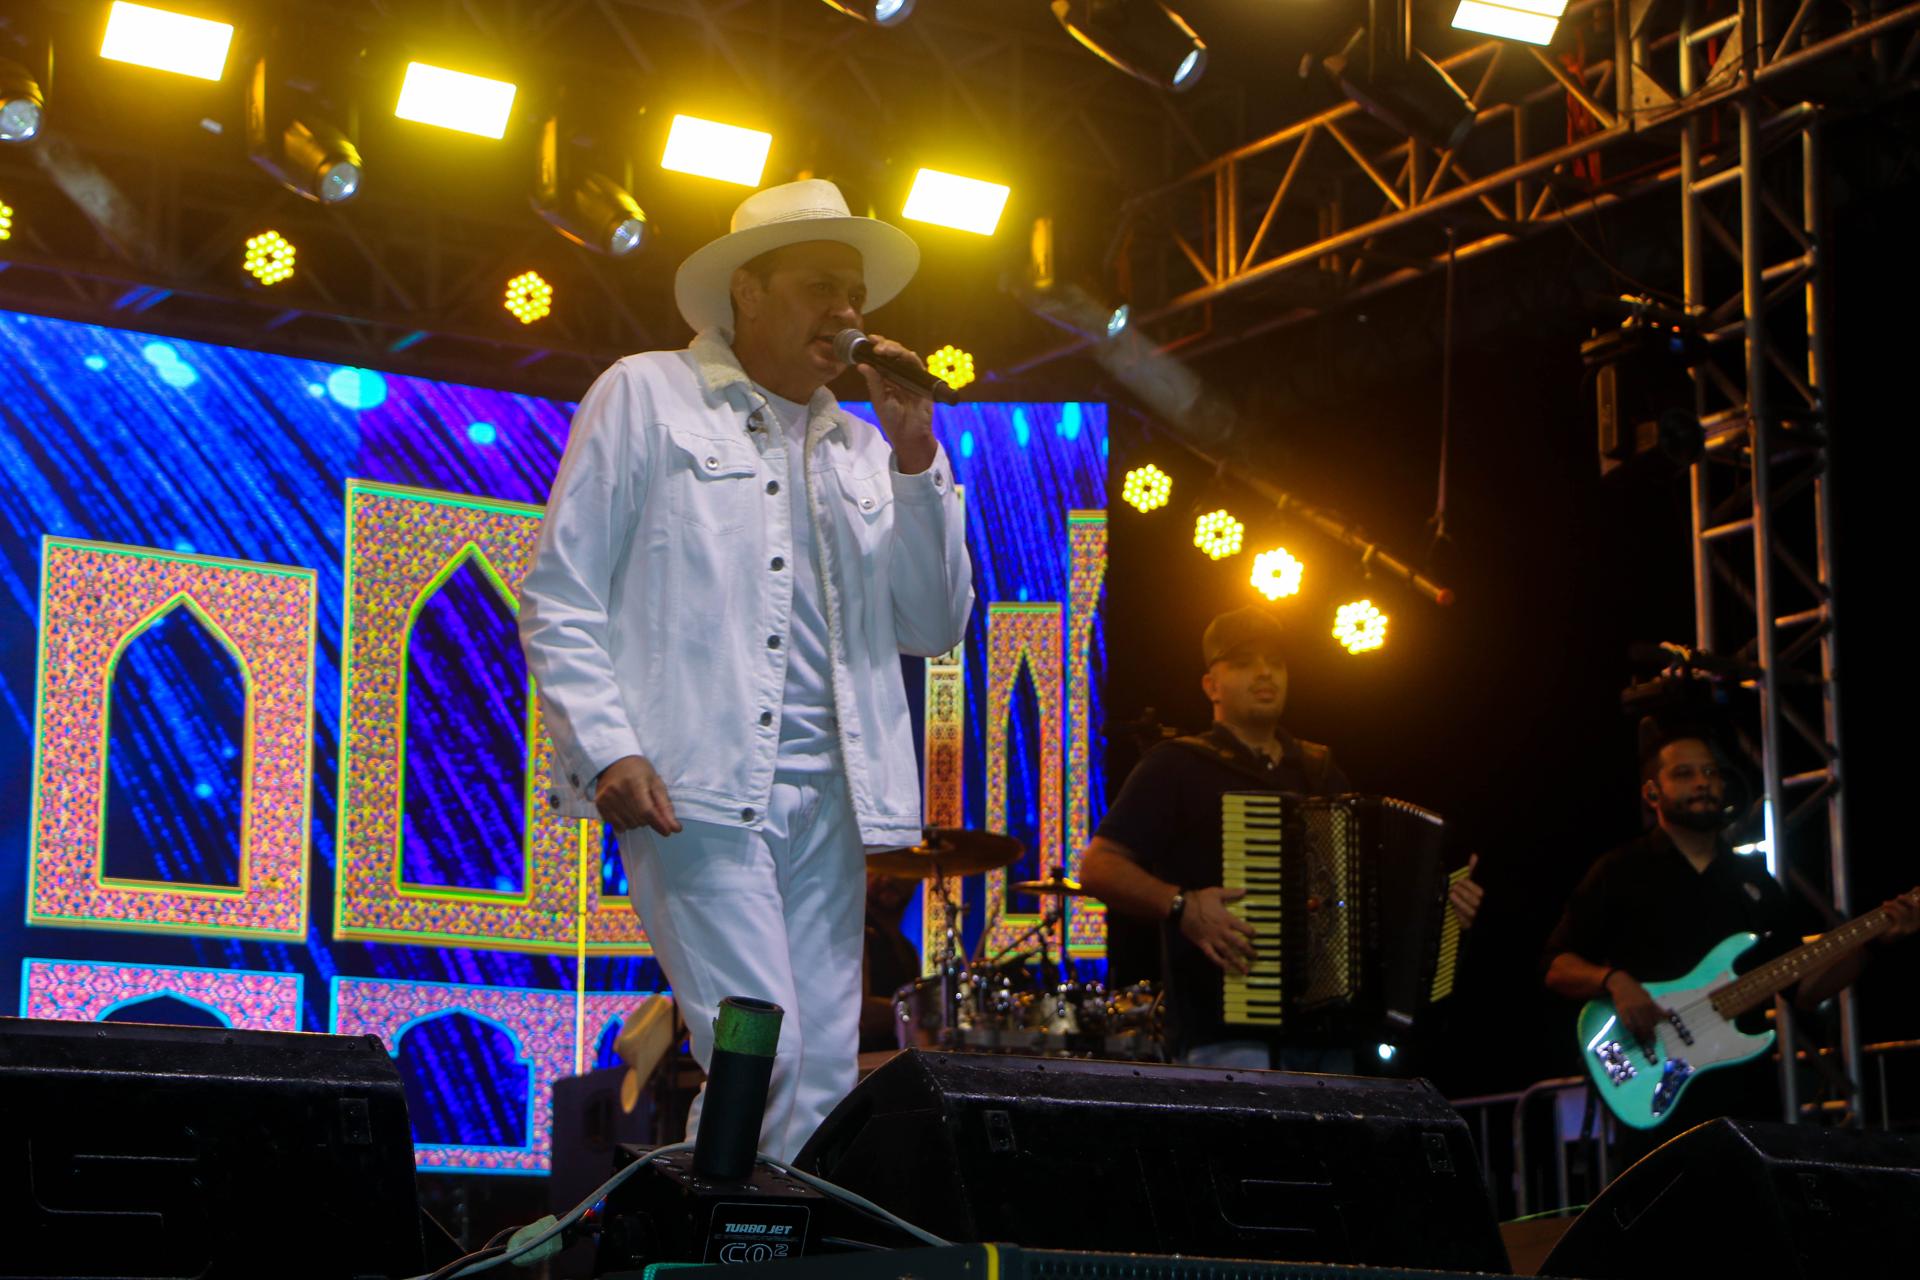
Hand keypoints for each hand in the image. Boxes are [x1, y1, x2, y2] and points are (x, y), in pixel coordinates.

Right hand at [595, 755, 680, 835]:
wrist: (615, 761)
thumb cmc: (639, 772)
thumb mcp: (656, 784)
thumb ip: (665, 807)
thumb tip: (675, 829)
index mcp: (635, 783)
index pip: (647, 811)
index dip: (659, 824)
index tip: (667, 831)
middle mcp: (618, 790)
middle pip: (638, 820)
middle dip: (648, 819)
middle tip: (647, 806)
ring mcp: (606, 798)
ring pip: (628, 825)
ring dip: (636, 822)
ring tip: (635, 807)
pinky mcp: (599, 804)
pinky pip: (615, 826)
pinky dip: (624, 824)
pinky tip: (625, 812)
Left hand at [856, 333, 936, 468]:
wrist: (908, 435)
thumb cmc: (893, 420)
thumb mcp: (879, 400)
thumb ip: (873, 382)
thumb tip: (861, 365)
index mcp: (888, 378)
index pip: (883, 358)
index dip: (877, 347)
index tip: (869, 340)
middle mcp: (900, 374)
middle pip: (895, 353)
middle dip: (885, 345)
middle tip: (875, 344)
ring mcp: (912, 377)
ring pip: (906, 356)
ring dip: (896, 349)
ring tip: (883, 349)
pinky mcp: (924, 382)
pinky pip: (918, 367)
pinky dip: (911, 359)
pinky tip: (904, 355)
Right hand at [1180, 886, 1258, 974]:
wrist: (1182, 907)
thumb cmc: (1200, 899)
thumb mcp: (1217, 893)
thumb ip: (1231, 893)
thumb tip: (1245, 890)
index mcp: (1227, 919)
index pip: (1244, 928)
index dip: (1252, 933)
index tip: (1255, 936)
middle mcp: (1222, 931)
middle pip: (1239, 944)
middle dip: (1249, 951)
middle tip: (1255, 957)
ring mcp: (1213, 939)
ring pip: (1228, 953)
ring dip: (1237, 962)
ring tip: (1245, 970)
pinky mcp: (1203, 944)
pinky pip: (1212, 956)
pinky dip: (1219, 963)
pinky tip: (1226, 968)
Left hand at [1449, 854, 1483, 929]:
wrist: (1472, 915)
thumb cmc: (1471, 896)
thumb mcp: (1472, 883)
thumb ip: (1473, 870)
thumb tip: (1474, 856)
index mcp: (1486, 897)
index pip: (1480, 892)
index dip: (1469, 886)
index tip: (1460, 880)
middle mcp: (1483, 908)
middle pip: (1476, 901)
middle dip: (1464, 893)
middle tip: (1454, 886)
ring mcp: (1477, 918)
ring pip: (1471, 911)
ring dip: (1459, 902)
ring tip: (1451, 894)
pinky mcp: (1470, 926)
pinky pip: (1465, 921)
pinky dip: (1458, 913)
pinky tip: (1453, 907)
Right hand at [1604, 970, 1665, 1050]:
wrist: (1621, 983)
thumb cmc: (1636, 990)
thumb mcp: (1648, 996)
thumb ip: (1655, 1007)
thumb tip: (1665, 1016)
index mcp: (1649, 1004)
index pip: (1655, 1020)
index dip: (1655, 1029)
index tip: (1655, 1036)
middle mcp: (1641, 1008)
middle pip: (1647, 1024)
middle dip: (1649, 1035)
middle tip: (1651, 1042)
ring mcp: (1631, 1009)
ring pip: (1638, 1025)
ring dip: (1641, 1034)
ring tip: (1643, 1040)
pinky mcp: (1622, 1011)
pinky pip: (1627, 1023)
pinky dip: (1631, 1029)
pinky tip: (1633, 1032)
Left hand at [1882, 887, 1919, 937]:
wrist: (1878, 940)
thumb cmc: (1888, 924)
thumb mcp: (1898, 912)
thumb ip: (1905, 903)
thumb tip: (1916, 888)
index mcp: (1918, 920)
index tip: (1917, 887)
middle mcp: (1917, 925)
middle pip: (1917, 908)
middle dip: (1907, 900)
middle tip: (1898, 896)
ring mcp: (1910, 929)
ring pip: (1905, 911)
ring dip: (1894, 905)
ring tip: (1885, 903)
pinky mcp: (1901, 931)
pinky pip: (1898, 917)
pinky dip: (1891, 910)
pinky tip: (1885, 909)